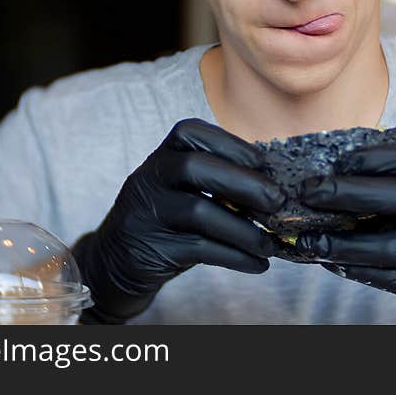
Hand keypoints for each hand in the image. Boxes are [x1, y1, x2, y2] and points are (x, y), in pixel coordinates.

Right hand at [73, 118, 284, 323]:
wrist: (117, 259)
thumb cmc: (168, 217)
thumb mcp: (184, 188)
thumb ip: (219, 180)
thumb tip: (277, 184)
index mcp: (163, 154)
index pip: (190, 132)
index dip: (229, 143)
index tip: (262, 162)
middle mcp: (151, 177)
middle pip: (194, 168)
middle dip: (243, 182)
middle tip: (278, 201)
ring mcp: (148, 212)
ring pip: (198, 212)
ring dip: (243, 229)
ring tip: (270, 243)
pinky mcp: (152, 248)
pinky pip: (199, 249)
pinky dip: (234, 257)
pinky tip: (257, 263)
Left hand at [295, 142, 395, 323]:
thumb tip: (347, 178)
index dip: (372, 156)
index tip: (337, 160)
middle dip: (346, 192)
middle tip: (310, 192)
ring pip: (386, 246)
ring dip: (341, 243)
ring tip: (308, 240)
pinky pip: (389, 277)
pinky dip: (356, 268)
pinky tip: (332, 261)